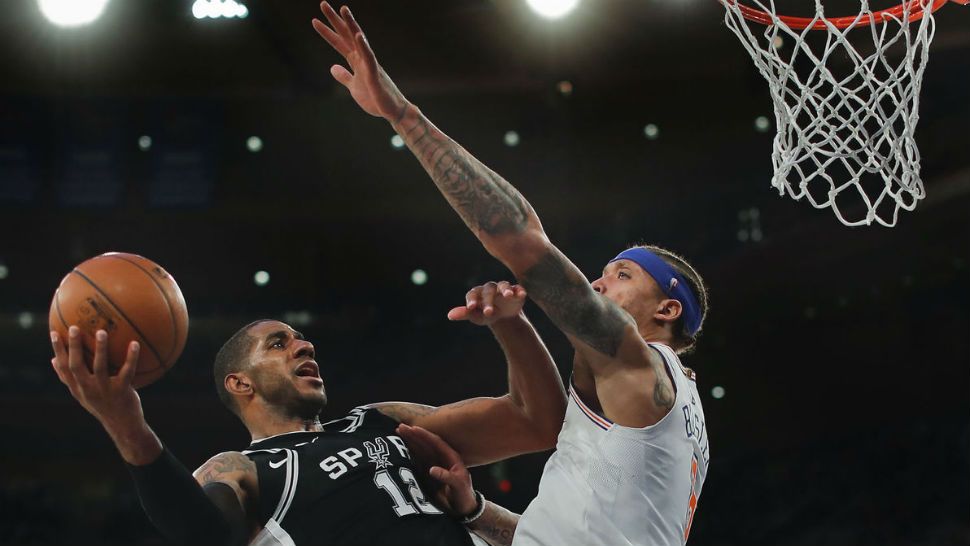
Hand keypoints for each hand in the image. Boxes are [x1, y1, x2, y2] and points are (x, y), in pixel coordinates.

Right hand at [51, 326, 143, 429]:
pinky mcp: (122, 391)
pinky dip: (131, 357)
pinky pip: (127, 371)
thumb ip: (68, 378)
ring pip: (100, 366)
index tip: (53, 333)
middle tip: (74, 327)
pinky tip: (135, 343)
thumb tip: (53, 360)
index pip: (63, 367)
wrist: (122, 424)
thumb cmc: (102, 405)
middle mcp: (87, 389)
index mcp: (77, 388)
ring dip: (100, 348)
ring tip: (101, 332)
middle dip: (74, 346)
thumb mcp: (82, 394)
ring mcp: (104, 390)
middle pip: (76, 365)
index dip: (58, 351)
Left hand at [312, 2, 408, 120]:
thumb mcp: (353, 87)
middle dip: (335, 20)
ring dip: (352, 25)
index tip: (314, 20)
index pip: (339, 43)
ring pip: (359, 40)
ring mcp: (369, 64)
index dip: (327, 32)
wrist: (392, 111)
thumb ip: (344, 76)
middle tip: (323, 4)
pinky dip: (364, 46)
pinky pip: (369, 57)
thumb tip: (332, 67)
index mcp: (356, 61)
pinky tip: (358, 35)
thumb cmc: (376, 99)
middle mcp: (362, 58)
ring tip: (344, 9)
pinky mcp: (375, 74)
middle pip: (347, 35)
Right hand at [396, 424, 477, 516]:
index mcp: (451, 457)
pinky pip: (417, 460)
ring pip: (420, 450)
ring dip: (410, 441)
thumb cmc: (464, 495)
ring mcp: (434, 464)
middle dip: (413, 435)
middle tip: (400, 427)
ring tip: (398, 433)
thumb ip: (446, 477)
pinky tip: (401, 447)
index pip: (436, 442)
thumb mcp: (458, 486)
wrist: (462, 508)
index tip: (413, 428)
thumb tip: (432, 469)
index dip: (424, 435)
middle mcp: (441, 458)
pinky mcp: (428, 472)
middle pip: (426, 443)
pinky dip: (409, 453)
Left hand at [448, 281, 526, 325]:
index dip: (471, 300)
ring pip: (504, 285)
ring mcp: (503, 288)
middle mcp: (490, 288)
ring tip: (509, 295)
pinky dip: (520, 290)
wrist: (503, 316)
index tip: (470, 308)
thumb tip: (450, 315)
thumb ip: (465, 314)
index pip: (472, 294)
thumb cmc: (485, 314)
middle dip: (488, 301)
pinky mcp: (516, 291)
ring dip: (506, 289)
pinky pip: (518, 288)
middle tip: (489, 312)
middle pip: (488, 290)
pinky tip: (522, 294)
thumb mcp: (476, 316)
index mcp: (477, 293)